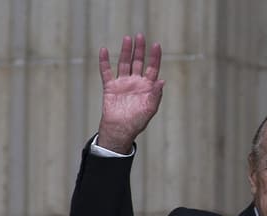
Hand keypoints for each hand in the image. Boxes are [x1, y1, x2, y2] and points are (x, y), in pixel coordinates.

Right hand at [96, 34, 164, 152]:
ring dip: (126, 51)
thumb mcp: (150, 109)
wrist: (120, 130)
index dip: (154, 57)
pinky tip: (104, 51)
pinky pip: (106, 71)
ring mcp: (122, 83)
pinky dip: (104, 61)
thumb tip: (161, 81)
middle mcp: (135, 82)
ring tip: (127, 39)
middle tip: (140, 36)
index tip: (156, 45)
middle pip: (138, 62)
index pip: (152, 68)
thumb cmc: (137, 122)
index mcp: (147, 87)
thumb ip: (156, 95)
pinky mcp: (110, 86)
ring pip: (124, 63)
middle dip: (140, 49)